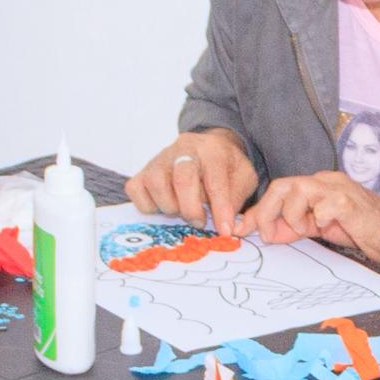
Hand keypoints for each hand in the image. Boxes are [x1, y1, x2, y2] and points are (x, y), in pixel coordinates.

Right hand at [128, 129, 258, 229]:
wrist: (208, 148)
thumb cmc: (225, 167)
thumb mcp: (243, 178)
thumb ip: (238, 199)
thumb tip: (233, 228)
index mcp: (212, 150)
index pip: (216, 180)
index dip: (220, 209)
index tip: (225, 231)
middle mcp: (184, 149)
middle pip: (182, 177)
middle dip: (192, 208)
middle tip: (200, 223)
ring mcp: (160, 159)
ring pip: (155, 182)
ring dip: (169, 206)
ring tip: (181, 212)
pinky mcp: (143, 170)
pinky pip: (136, 189)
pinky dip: (148, 205)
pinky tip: (163, 207)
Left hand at [239, 172, 379, 284]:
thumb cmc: (368, 231)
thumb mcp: (324, 229)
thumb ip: (298, 226)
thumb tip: (269, 232)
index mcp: (320, 186)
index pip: (281, 190)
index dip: (260, 210)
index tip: (243, 229)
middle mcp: (327, 181)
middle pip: (282, 185)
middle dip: (267, 212)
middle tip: (265, 235)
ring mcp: (339, 189)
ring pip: (297, 191)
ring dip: (292, 217)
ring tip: (307, 231)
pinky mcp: (350, 202)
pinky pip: (321, 208)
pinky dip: (317, 221)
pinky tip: (330, 229)